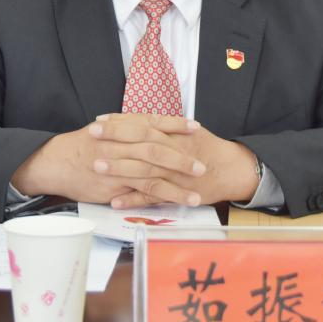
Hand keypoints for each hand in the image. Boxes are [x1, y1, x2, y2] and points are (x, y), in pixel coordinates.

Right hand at [10, 114, 205, 205]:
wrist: (55, 162)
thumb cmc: (80, 147)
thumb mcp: (104, 130)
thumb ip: (126, 129)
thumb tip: (150, 128)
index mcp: (121, 127)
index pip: (153, 122)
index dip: (175, 124)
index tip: (195, 126)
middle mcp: (122, 143)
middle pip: (157, 148)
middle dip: (182, 157)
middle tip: (202, 165)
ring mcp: (119, 165)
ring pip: (154, 173)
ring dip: (178, 184)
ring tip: (197, 192)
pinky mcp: (115, 185)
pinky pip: (143, 191)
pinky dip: (163, 197)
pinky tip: (177, 202)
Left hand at [91, 115, 260, 208]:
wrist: (231, 169)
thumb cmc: (207, 149)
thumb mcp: (186, 131)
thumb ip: (163, 126)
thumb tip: (136, 120)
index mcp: (173, 134)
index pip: (142, 124)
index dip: (119, 121)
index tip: (98, 120)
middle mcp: (172, 150)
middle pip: (140, 142)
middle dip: (114, 138)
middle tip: (91, 135)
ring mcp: (173, 173)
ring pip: (143, 169)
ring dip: (119, 168)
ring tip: (96, 166)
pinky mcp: (177, 193)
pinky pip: (153, 198)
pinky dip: (133, 200)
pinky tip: (114, 201)